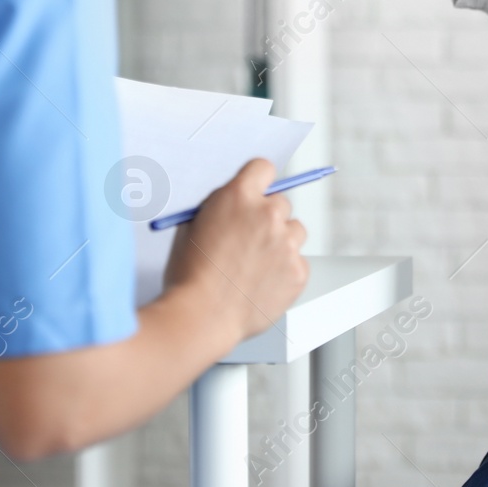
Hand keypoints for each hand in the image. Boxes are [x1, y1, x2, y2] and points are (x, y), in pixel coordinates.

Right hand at [162, 158, 308, 340]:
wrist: (201, 318)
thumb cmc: (189, 275)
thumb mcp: (192, 226)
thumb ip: (218, 207)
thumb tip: (234, 202)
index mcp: (239, 196)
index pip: (263, 168)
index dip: (258, 182)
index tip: (256, 194)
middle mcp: (268, 214)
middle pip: (281, 202)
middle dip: (267, 217)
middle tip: (249, 239)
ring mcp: (286, 243)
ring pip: (295, 231)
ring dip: (281, 241)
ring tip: (255, 265)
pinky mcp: (298, 271)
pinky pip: (298, 262)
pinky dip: (284, 270)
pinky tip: (261, 283)